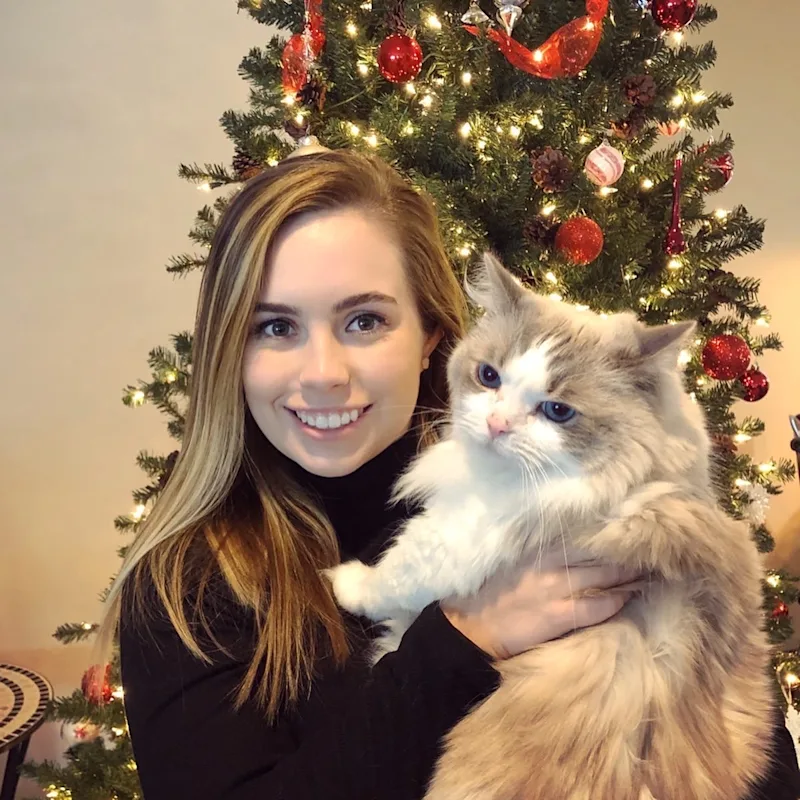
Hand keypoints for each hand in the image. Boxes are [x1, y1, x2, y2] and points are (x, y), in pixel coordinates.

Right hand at [441, 549, 640, 659]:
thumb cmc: (486, 591)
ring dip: (631, 572)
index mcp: (535, 545)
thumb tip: (566, 537)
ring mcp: (557, 587)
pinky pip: (601, 605)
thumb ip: (536, 548)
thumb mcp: (508, 559)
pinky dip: (619, 599)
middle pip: (600, 551)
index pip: (581, 532)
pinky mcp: (561, 614)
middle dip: (626, 549)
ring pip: (607, 575)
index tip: (628, 523)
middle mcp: (549, 561)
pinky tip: (630, 595)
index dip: (607, 529)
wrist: (468, 627)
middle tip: (653, 545)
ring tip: (652, 568)